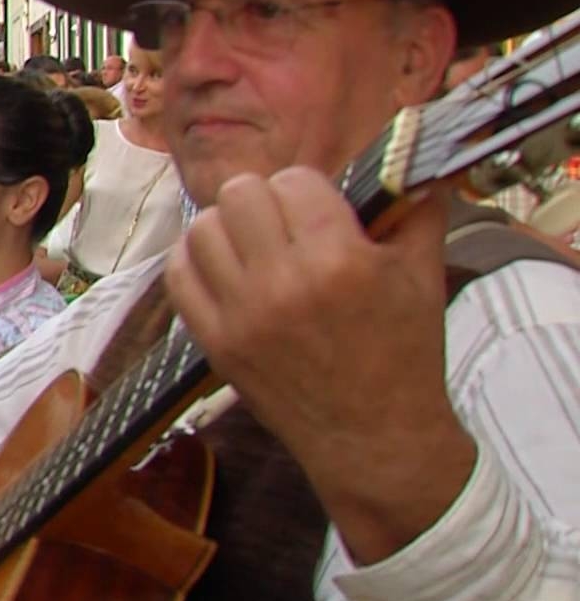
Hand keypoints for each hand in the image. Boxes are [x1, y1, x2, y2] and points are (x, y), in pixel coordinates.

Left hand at [165, 169, 470, 564]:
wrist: (375, 441)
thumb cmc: (405, 356)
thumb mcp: (424, 276)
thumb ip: (416, 210)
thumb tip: (406, 160)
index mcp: (339, 260)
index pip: (295, 180)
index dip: (309, 188)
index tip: (320, 208)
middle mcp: (282, 284)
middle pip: (239, 194)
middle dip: (264, 199)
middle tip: (283, 223)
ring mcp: (241, 315)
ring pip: (202, 229)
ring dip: (227, 228)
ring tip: (253, 244)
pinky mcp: (215, 342)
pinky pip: (178, 276)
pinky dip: (194, 262)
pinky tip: (222, 267)